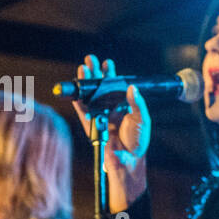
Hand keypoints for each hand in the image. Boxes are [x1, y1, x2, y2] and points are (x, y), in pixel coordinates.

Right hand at [71, 55, 151, 208]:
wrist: (128, 159)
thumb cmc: (138, 140)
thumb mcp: (142, 119)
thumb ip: (137, 103)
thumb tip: (132, 88)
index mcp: (121, 104)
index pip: (114, 85)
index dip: (110, 74)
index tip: (108, 63)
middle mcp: (108, 106)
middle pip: (99, 86)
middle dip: (94, 72)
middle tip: (91, 59)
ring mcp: (98, 114)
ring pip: (89, 94)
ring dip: (85, 82)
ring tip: (83, 68)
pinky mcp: (90, 124)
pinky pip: (82, 110)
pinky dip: (78, 99)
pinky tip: (76, 89)